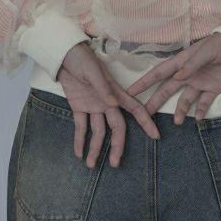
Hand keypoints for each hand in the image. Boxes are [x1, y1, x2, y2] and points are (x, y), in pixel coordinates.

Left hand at [58, 41, 160, 169]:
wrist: (64, 54)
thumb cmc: (83, 59)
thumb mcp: (92, 71)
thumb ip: (102, 88)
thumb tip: (112, 104)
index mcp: (115, 93)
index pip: (134, 109)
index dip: (145, 122)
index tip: (155, 136)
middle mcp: (107, 103)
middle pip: (116, 128)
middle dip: (117, 146)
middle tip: (116, 164)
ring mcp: (93, 106)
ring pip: (97, 132)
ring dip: (95, 148)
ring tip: (90, 165)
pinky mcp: (79, 107)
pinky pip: (80, 127)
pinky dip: (79, 140)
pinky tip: (79, 153)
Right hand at [125, 33, 220, 123]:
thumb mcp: (205, 52)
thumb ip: (191, 65)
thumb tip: (176, 77)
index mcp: (181, 63)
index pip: (159, 73)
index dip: (144, 82)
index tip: (131, 91)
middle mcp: (187, 74)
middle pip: (167, 90)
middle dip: (155, 101)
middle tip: (145, 114)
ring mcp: (199, 82)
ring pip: (185, 100)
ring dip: (180, 111)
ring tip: (177, 122)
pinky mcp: (213, 89)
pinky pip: (204, 103)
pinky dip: (201, 111)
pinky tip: (198, 120)